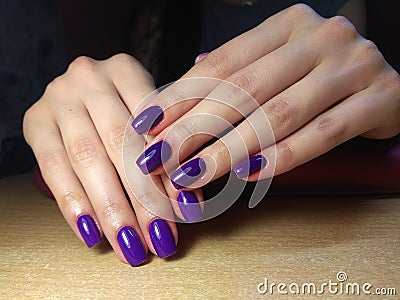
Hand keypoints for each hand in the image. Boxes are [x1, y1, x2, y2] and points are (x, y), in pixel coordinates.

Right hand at [23, 54, 203, 265]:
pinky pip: (52, 167)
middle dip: (142, 199)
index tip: (186, 212)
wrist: (80, 88)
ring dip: (110, 209)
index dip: (169, 172)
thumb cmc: (125, 106)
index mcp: (125, 69)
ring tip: (130, 245)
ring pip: (86, 159)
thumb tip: (189, 203)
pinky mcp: (34, 120)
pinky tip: (91, 234)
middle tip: (159, 239)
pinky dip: (73, 204)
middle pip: (119, 144)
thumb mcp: (151, 115)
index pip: (152, 127)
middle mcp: (89, 77)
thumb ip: (169, 151)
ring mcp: (57, 98)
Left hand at [132, 4, 399, 188]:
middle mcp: (320, 37)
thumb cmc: (320, 76)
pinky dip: (284, 156)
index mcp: (287, 24)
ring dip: (230, 149)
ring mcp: (353, 65)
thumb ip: (235, 73)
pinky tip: (250, 175)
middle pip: (244, 89)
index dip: (182, 95)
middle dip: (196, 127)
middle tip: (161, 157)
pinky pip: (323, 133)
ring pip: (279, 114)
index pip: (222, 62)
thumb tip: (177, 91)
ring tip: (194, 174)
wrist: (389, 81)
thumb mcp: (279, 63)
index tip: (148, 124)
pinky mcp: (381, 97)